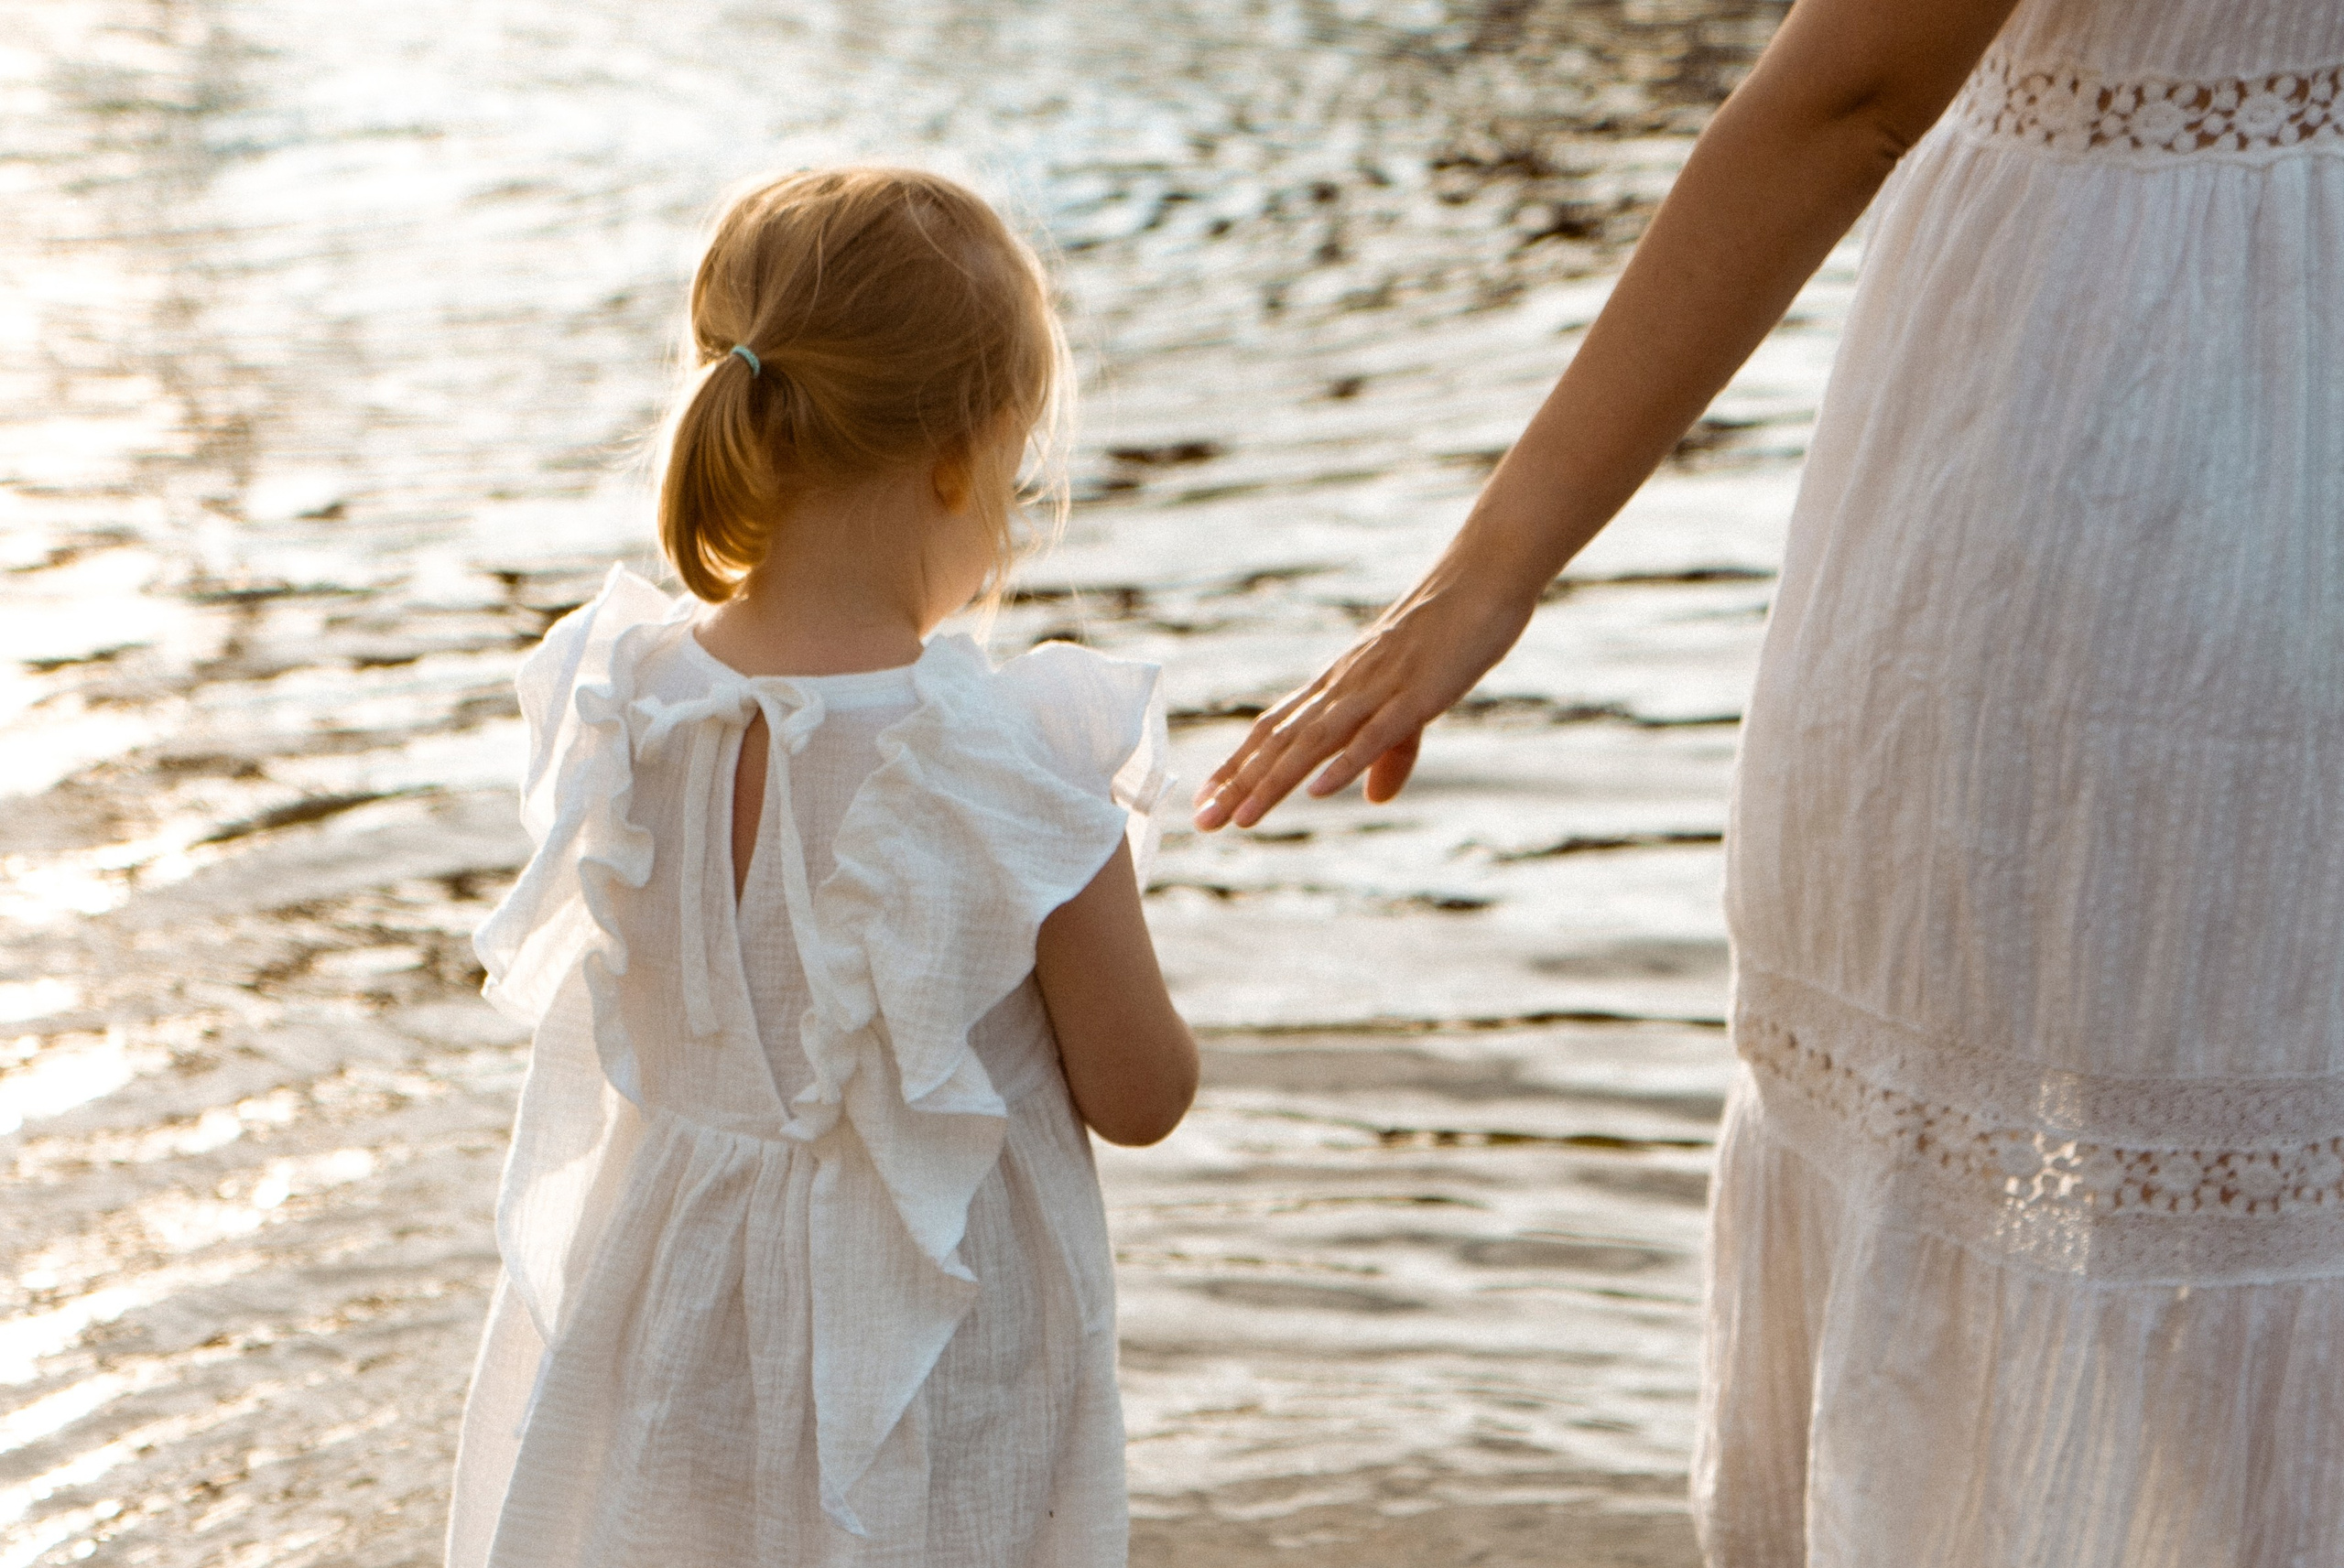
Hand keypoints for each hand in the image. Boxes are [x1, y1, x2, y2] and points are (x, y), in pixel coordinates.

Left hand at [1192, 564, 1534, 829]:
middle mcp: (1345, 686)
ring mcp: (1378, 688)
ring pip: (1315, 741)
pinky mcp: (1416, 693)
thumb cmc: (1448, 634)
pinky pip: (1374, 732)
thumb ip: (1390, 754)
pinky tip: (1319, 792)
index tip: (1204, 799)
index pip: (1274, 729)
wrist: (1482, 576)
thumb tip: (1374, 799)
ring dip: (1275, 781)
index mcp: (1338, 685)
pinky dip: (1345, 763)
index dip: (1238, 765)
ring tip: (1241, 818)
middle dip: (1240, 783)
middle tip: (1203, 821)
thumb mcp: (1414, 705)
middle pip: (1281, 739)